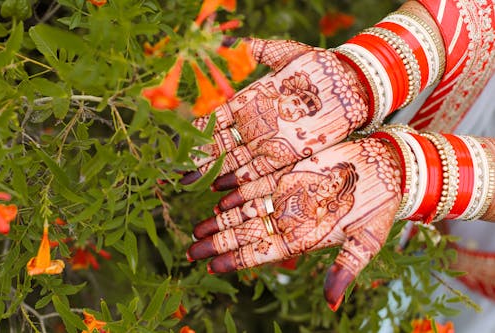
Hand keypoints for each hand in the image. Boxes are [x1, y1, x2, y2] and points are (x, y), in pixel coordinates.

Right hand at [181, 38, 368, 189]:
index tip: (181, 141)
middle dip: (200, 158)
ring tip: (195, 184)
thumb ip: (256, 50)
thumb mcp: (285, 54)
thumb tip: (226, 42)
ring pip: (237, 161)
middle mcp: (257, 125)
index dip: (199, 131)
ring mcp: (272, 142)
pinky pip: (261, 172)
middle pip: (223, 145)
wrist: (351, 84)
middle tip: (179, 172)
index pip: (218, 119)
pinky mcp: (289, 155)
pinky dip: (241, 182)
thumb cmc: (319, 66)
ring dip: (215, 174)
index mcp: (252, 102)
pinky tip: (223, 190)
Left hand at [187, 138, 401, 310]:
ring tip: (198, 228)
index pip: (261, 252)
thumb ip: (345, 268)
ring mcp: (287, 195)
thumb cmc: (381, 206)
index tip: (210, 266)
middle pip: (246, 232)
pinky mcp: (290, 172)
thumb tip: (332, 304)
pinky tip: (217, 192)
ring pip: (246, 209)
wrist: (389, 169)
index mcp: (304, 237)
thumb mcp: (366, 240)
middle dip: (218, 242)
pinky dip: (237, 188)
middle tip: (191, 251)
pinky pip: (257, 181)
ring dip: (221, 218)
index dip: (235, 259)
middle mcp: (291, 217)